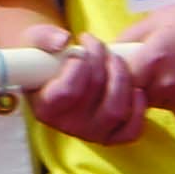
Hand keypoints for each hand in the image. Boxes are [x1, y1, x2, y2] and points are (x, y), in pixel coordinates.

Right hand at [18, 29, 149, 143]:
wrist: (55, 73)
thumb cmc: (46, 56)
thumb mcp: (36, 41)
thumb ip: (44, 38)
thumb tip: (64, 40)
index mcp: (45, 108)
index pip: (67, 92)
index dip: (79, 65)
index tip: (78, 47)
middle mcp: (67, 126)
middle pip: (95, 96)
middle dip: (100, 60)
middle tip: (95, 43)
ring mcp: (91, 133)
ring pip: (116, 110)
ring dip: (121, 77)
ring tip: (114, 58)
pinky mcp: (112, 136)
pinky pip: (132, 130)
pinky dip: (138, 108)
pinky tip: (134, 87)